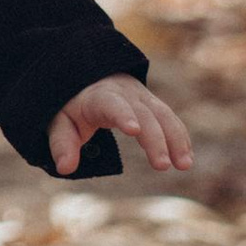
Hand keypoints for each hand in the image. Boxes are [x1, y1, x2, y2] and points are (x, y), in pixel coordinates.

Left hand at [49, 74, 192, 176]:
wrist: (89, 77)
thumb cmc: (72, 105)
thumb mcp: (59, 121)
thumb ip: (62, 144)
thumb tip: (66, 168)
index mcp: (98, 96)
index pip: (112, 104)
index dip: (123, 115)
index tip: (133, 130)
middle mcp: (124, 93)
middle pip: (143, 113)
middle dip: (155, 138)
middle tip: (162, 165)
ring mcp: (142, 97)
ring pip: (163, 114)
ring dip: (176, 138)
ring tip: (184, 165)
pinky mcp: (153, 104)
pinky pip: (170, 118)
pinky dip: (180, 137)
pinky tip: (186, 158)